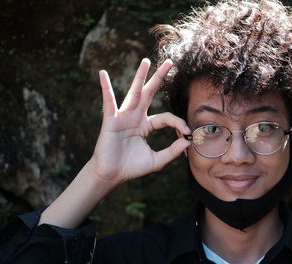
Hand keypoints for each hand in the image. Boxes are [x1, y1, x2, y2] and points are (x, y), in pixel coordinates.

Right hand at [89, 59, 190, 185]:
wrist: (111, 175)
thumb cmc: (131, 167)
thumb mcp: (156, 160)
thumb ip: (172, 151)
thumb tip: (188, 142)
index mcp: (145, 125)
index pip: (166, 117)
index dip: (178, 122)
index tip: (188, 131)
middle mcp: (135, 117)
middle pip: (150, 93)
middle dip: (160, 77)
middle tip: (171, 62)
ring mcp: (123, 117)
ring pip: (134, 93)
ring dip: (140, 76)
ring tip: (147, 61)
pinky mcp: (111, 120)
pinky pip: (109, 102)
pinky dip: (106, 88)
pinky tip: (103, 74)